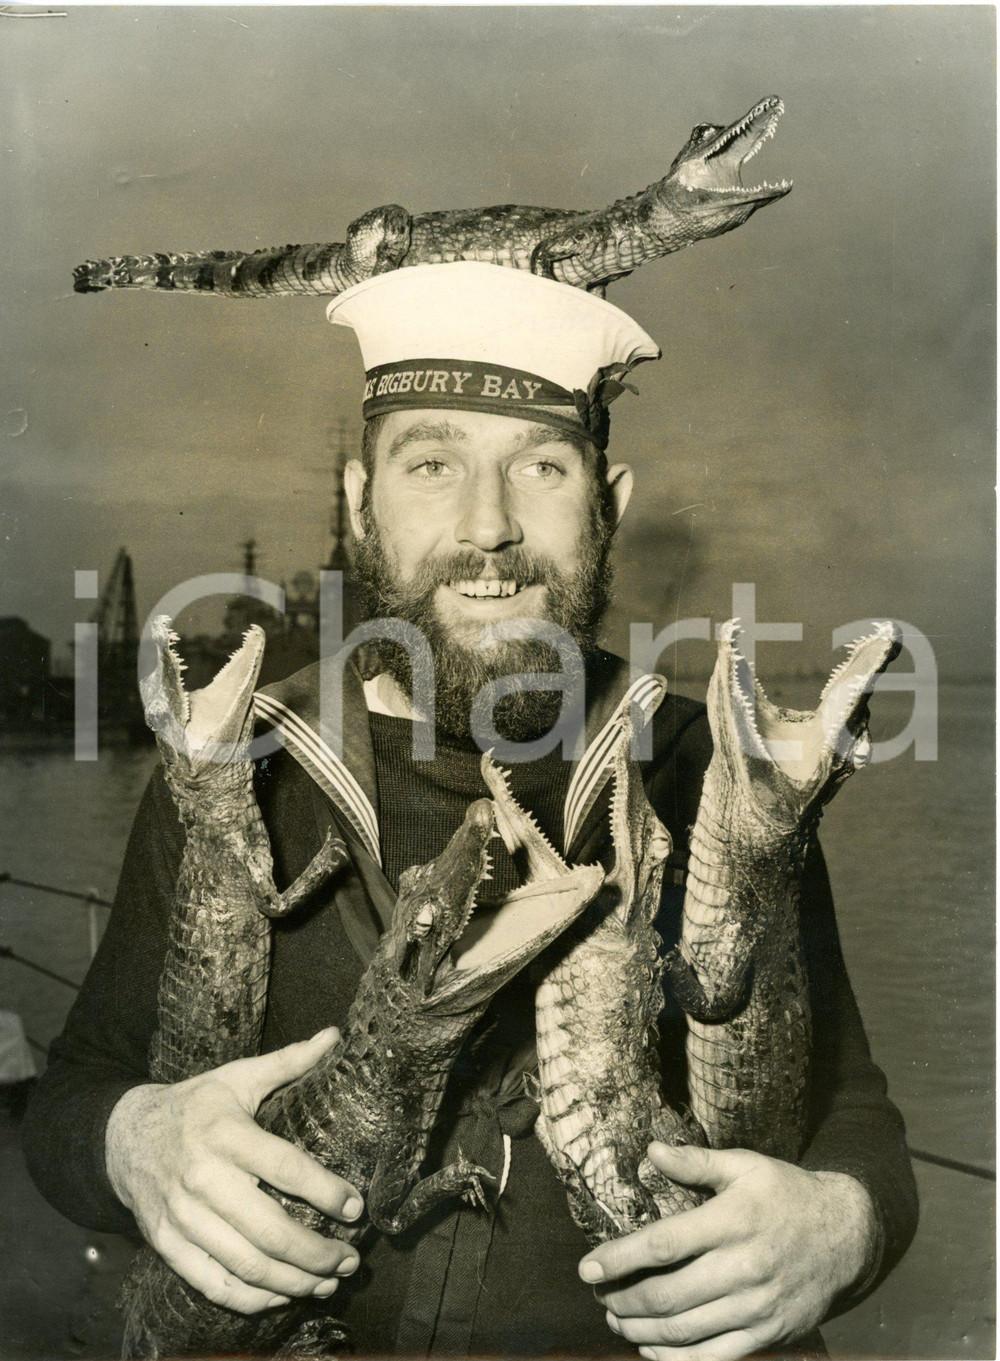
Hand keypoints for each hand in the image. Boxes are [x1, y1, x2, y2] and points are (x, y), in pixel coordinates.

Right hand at [106, 1028, 363, 1314]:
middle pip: (268, 1229)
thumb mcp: (239, 1077)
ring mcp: (182, 1217)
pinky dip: (252, 1299)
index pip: (284, 1168)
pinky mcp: (167, 1245)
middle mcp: (202, 1178)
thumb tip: (335, 1036)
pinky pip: (213, 1283)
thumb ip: (289, 1061)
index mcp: (225, 1133)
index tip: (355, 1209)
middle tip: (351, 1260)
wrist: (126, 1136)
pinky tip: (285, 1295)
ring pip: (245, 1264)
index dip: (325, 1191)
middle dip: (316, 1252)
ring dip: (293, 1282)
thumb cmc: (196, 1105)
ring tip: (328, 1282)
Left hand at [578, 1142, 877, 1360]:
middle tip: (600, 1298)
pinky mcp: (769, 1334)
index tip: (587, 1269)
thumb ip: (696, 1162)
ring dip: (642, 1332)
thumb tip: (651, 1152)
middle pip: (669, 1296)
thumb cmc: (786, 1194)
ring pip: (686, 1331)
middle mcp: (744, 1266)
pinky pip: (715, 1359)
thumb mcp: (745, 1166)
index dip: (620, 1259)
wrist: (846, 1235)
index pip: (664, 1243)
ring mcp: (757, 1306)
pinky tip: (652, 1350)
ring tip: (618, 1321)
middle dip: (625, 1301)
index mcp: (733, 1220)